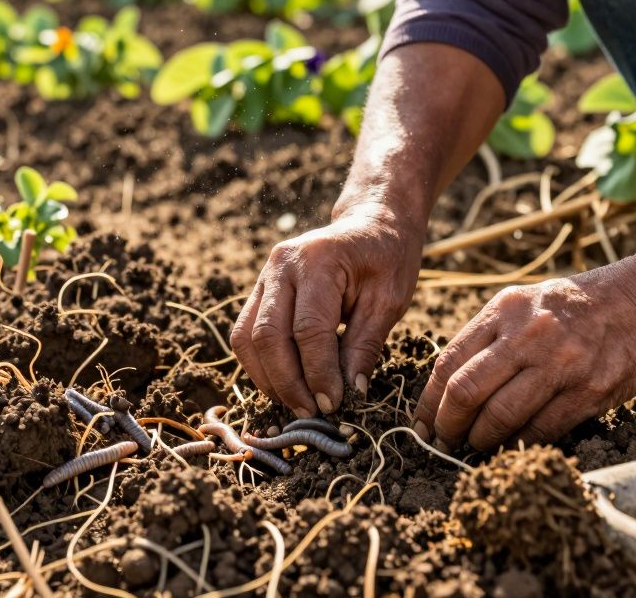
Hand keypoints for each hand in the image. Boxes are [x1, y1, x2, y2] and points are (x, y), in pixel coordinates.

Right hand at [231, 203, 423, 416]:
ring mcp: (264, 275)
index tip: (334, 405)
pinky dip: (261, 364)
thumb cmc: (386, 258)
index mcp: (318, 261)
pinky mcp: (259, 289)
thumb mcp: (389, 300)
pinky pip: (246, 333)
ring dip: (268, 378)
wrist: (371, 222)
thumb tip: (349, 394)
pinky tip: (285, 384)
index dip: (317, 373)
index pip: (308, 329)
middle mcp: (281, 265)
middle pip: (267, 335)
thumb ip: (365, 345)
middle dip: (287, 382)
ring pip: (246, 338)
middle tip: (311, 412)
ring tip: (297, 404)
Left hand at [412, 265, 635, 451]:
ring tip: (475, 446)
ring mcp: (560, 364)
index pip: (449, 362)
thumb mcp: (524, 303)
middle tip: (444, 441)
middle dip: (448, 425)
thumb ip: (488, 337)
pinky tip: (511, 446)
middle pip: (466, 392)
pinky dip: (520, 443)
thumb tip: (448, 387)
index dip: (429, 400)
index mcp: (504, 311)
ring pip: (500, 416)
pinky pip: (541, 429)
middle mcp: (528, 336)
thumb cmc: (576, 306)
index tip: (423, 422)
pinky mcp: (589, 391)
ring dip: (480, 440)